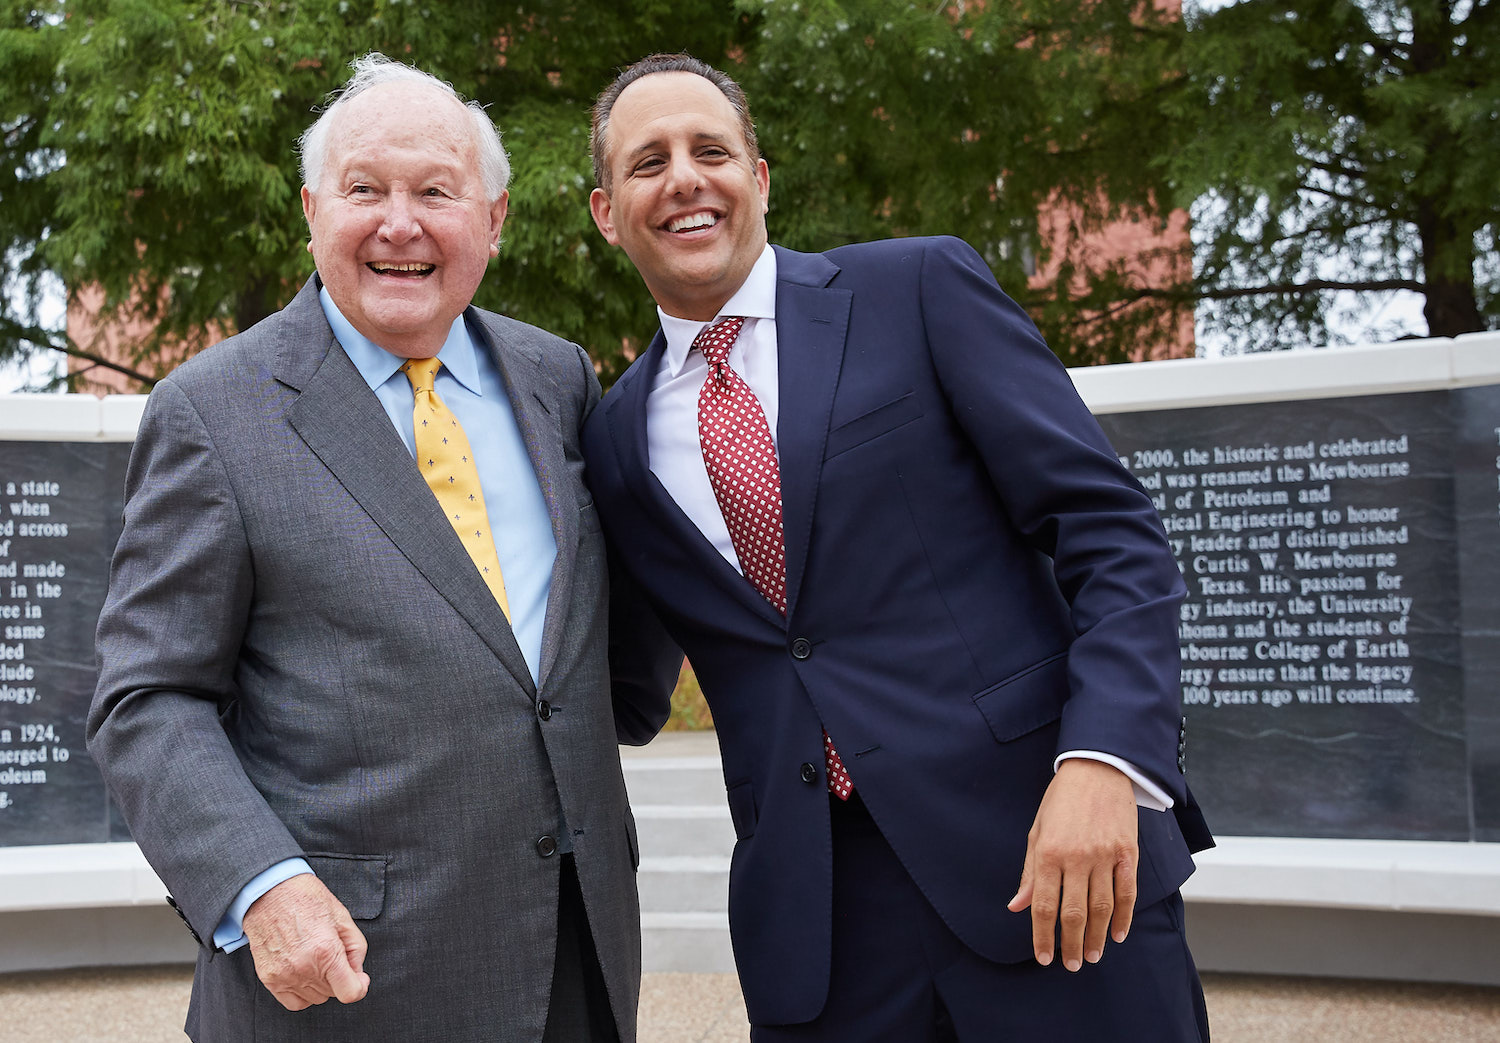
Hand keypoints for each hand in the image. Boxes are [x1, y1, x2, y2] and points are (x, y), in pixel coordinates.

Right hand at [242, 874, 369, 1010]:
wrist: (268, 892)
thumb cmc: (305, 899)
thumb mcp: (342, 916)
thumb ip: (356, 949)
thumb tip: (358, 973)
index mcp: (326, 951)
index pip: (350, 992)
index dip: (360, 987)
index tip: (360, 978)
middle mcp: (304, 968)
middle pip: (333, 994)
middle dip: (340, 979)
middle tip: (334, 956)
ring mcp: (284, 976)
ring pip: (315, 999)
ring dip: (322, 985)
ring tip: (317, 959)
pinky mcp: (269, 979)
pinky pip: (293, 1002)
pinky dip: (303, 993)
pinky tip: (305, 973)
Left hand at [1007, 758, 1137, 971]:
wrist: (1096, 769)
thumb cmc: (1061, 800)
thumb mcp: (1037, 831)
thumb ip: (1030, 872)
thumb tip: (1017, 907)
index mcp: (1048, 853)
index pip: (1044, 905)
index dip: (1043, 936)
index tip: (1043, 957)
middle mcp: (1076, 857)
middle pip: (1074, 913)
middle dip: (1072, 944)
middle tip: (1073, 965)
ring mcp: (1104, 855)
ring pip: (1102, 908)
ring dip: (1098, 937)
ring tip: (1093, 955)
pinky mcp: (1128, 852)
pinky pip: (1127, 892)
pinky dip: (1124, 917)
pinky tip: (1118, 934)